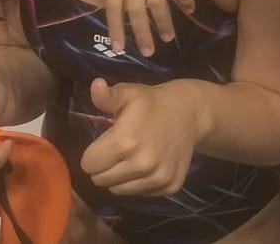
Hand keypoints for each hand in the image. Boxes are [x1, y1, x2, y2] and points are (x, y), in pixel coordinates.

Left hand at [79, 78, 200, 196]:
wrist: (190, 113)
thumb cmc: (152, 102)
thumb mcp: (129, 93)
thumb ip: (108, 96)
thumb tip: (96, 85)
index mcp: (125, 141)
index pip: (89, 164)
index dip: (92, 154)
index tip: (103, 144)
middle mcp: (142, 164)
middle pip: (101, 180)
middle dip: (103, 167)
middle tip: (117, 151)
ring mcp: (158, 178)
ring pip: (118, 190)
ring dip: (119, 177)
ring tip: (131, 157)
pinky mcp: (169, 186)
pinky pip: (139, 193)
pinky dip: (139, 182)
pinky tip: (147, 164)